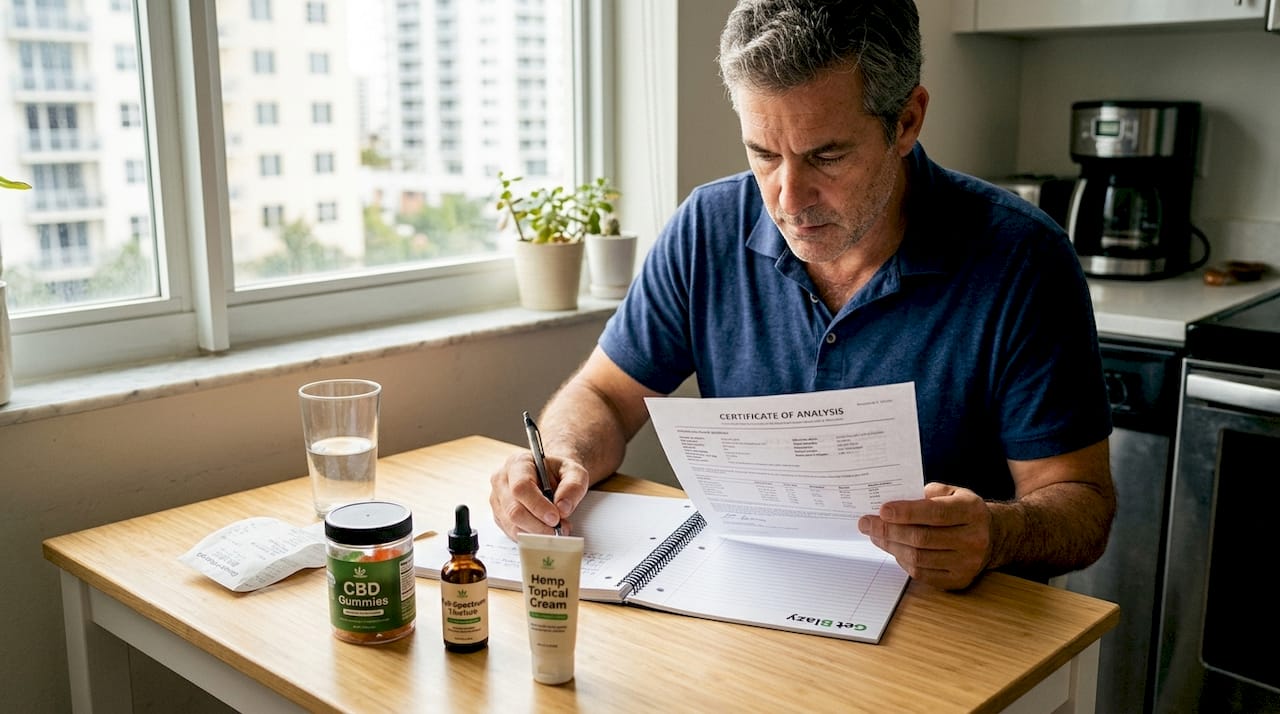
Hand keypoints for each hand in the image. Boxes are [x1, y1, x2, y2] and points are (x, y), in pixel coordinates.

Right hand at [489, 451, 590, 539]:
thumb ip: (573, 487)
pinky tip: (544, 531)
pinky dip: (530, 537)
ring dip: (536, 533)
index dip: (538, 506)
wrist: (550, 476)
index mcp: (518, 463)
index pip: (521, 487)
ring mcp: (498, 499)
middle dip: (538, 526)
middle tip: (558, 530)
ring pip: (512, 525)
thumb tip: (563, 508)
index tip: (555, 517)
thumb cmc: (559, 472)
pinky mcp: (500, 516)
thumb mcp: (574, 472)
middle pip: (514, 510)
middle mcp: (502, 480)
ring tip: (555, 531)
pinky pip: (512, 533)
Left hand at [858, 482, 992, 590]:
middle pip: (922, 538)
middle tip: (867, 523)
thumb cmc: (965, 512)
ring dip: (891, 546)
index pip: (936, 513)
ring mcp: (967, 563)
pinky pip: (922, 574)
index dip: (906, 512)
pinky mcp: (958, 580)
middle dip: (889, 530)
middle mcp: (972, 539)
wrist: (994, 537)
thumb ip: (929, 493)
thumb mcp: (954, 492)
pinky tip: (893, 548)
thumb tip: (897, 499)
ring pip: (919, 558)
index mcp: (971, 512)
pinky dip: (903, 561)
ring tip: (875, 535)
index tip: (882, 510)